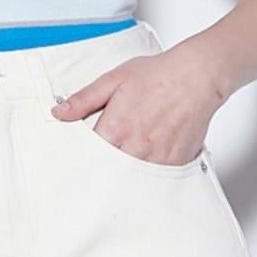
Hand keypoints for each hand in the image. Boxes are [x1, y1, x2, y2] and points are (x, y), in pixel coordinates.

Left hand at [50, 43, 217, 167]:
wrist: (197, 76)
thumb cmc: (159, 75)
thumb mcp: (114, 79)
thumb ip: (84, 99)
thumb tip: (59, 113)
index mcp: (117, 127)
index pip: (89, 157)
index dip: (82, 160)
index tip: (78, 163)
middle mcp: (137, 146)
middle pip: (108, 174)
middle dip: (101, 174)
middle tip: (94, 178)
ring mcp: (157, 157)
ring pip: (131, 180)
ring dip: (123, 178)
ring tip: (118, 174)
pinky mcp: (175, 163)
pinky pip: (155, 180)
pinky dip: (146, 178)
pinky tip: (142, 170)